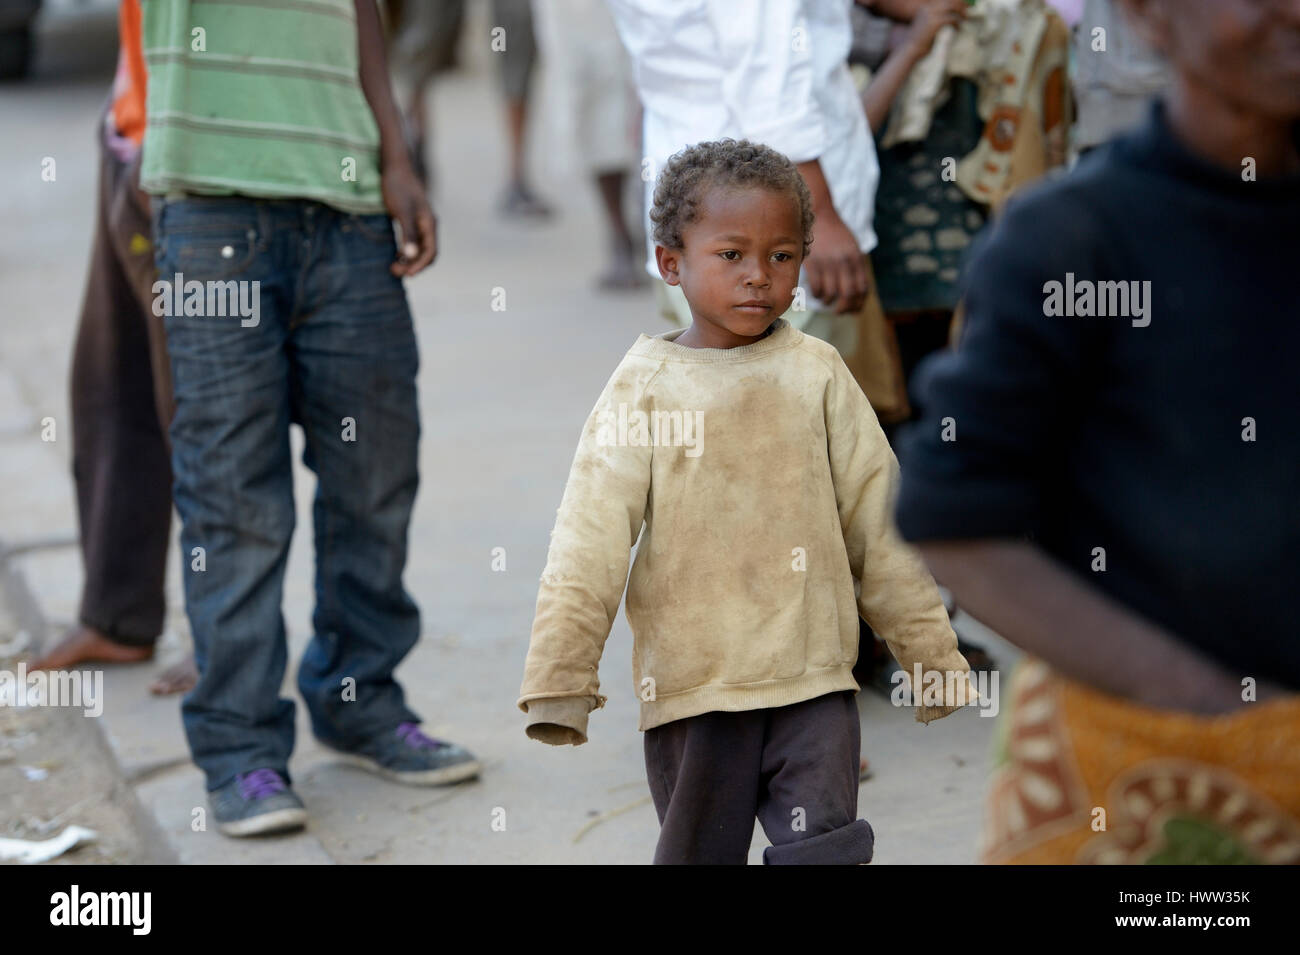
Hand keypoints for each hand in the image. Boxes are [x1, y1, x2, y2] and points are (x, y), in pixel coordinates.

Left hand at [381, 158, 436, 276]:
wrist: (395, 167)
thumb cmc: (398, 187)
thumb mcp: (402, 212)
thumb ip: (407, 233)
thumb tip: (410, 255)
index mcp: (429, 224)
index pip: (430, 252)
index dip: (419, 265)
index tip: (406, 274)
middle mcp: (428, 226)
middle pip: (426, 254)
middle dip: (413, 265)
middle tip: (394, 271)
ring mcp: (420, 224)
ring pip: (419, 249)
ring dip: (408, 260)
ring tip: (393, 266)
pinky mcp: (411, 221)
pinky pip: (413, 242)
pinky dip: (405, 252)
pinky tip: (395, 255)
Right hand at [805, 209, 868, 313]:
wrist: (819, 215)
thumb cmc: (836, 233)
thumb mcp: (852, 247)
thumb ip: (856, 267)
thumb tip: (857, 293)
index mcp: (856, 259)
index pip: (862, 288)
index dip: (858, 303)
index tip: (853, 309)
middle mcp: (844, 262)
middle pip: (848, 294)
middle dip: (844, 308)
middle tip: (839, 311)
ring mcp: (827, 263)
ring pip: (831, 294)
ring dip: (828, 301)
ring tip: (826, 300)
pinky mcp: (812, 263)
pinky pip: (816, 288)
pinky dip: (817, 294)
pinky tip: (817, 292)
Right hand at [903, 0, 964, 61]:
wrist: (911, 51)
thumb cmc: (919, 43)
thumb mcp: (927, 27)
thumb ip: (937, 20)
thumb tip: (952, 17)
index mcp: (925, 8)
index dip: (955, 1)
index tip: (963, 4)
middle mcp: (928, 8)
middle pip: (950, 0)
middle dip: (961, 3)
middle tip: (968, 9)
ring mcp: (931, 14)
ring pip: (952, 6)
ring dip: (961, 12)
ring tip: (965, 18)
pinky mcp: (936, 22)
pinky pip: (952, 18)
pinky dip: (957, 23)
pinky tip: (958, 29)